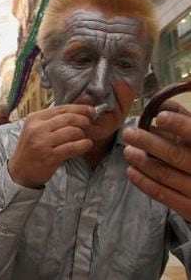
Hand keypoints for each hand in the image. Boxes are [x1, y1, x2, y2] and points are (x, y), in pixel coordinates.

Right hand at [8, 104, 94, 187]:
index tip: (90, 111)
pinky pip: (72, 147)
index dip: (79, 109)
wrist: (20, 172)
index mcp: (34, 118)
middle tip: (89, 124)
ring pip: (72, 132)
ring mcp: (42, 143)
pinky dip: (83, 145)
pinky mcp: (49, 156)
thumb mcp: (35, 129)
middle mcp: (37, 129)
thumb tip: (77, 109)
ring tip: (84, 137)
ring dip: (83, 134)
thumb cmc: (31, 149)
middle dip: (83, 120)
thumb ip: (52, 119)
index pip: (61, 108)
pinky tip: (86, 145)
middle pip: (68, 118)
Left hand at [123, 101, 190, 221]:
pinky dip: (143, 182)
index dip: (180, 125)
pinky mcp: (189, 209)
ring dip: (142, 162)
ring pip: (164, 174)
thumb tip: (163, 103)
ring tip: (128, 150)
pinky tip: (131, 171)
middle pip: (175, 155)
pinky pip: (162, 194)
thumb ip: (185, 119)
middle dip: (148, 142)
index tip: (159, 116)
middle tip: (128, 133)